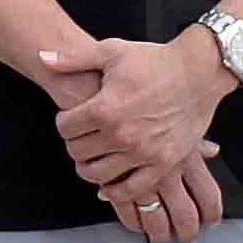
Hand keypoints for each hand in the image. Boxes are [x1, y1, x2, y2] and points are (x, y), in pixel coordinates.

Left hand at [44, 33, 229, 242]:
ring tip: (92, 158)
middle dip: (75, 144)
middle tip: (81, 138)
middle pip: (78, 152)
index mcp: (104, 108)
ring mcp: (142, 152)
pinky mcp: (163, 163)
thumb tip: (44, 59)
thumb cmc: (156, 60)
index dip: (64, 122)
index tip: (71, 119)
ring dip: (90, 168)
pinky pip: (132, 189)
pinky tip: (109, 184)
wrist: (199, 71)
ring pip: (98, 174)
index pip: (64, 128)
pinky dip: (116, 191)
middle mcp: (121, 135)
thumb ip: (73, 58)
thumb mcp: (111, 51)